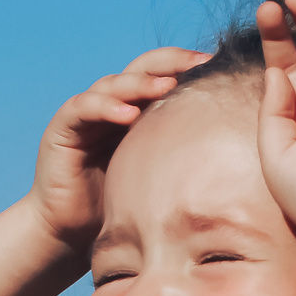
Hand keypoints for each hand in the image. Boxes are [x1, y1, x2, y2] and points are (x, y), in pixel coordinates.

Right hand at [28, 47, 210, 252]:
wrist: (70, 232)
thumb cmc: (114, 208)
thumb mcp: (156, 178)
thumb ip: (181, 157)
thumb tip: (233, 150)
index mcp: (136, 111)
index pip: (163, 75)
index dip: (188, 66)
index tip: (220, 65)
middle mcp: (111, 104)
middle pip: (141, 68)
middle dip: (171, 63)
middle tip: (198, 63)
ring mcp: (85, 112)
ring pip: (114, 83)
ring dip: (140, 83)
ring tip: (166, 87)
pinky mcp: (62, 127)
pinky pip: (84, 107)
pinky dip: (106, 107)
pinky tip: (128, 115)